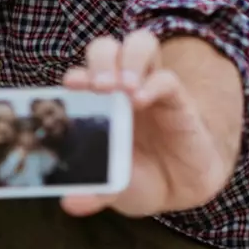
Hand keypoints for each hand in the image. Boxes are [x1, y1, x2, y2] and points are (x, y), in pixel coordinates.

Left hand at [60, 30, 239, 218]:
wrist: (178, 188)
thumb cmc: (136, 178)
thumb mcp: (113, 189)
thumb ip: (93, 193)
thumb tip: (69, 203)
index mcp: (96, 103)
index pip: (81, 73)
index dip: (75, 75)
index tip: (70, 87)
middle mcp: (120, 88)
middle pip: (107, 48)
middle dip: (99, 60)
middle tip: (98, 86)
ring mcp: (149, 88)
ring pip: (140, 45)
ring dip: (128, 60)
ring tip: (121, 87)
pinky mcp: (178, 99)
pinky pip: (167, 78)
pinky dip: (154, 83)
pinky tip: (142, 100)